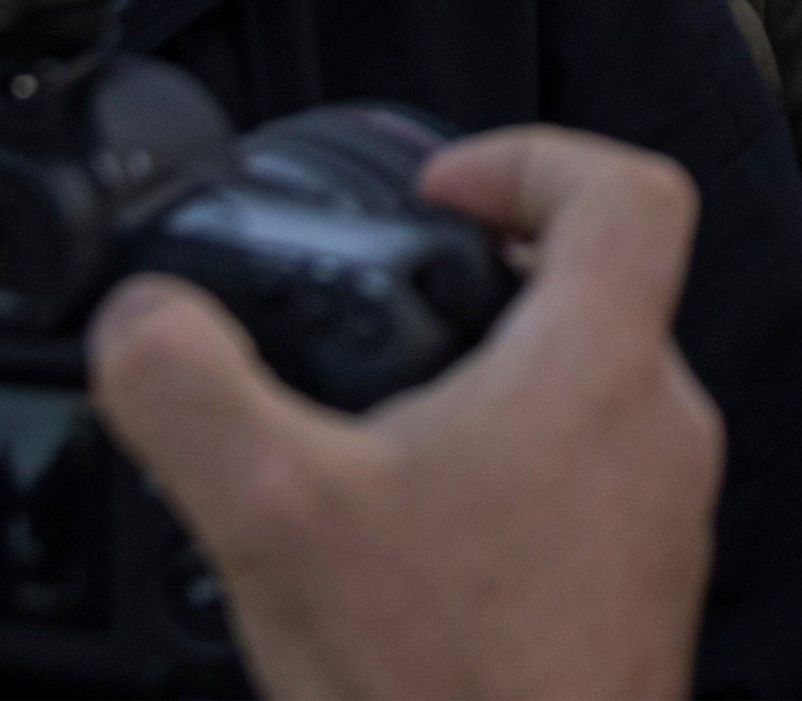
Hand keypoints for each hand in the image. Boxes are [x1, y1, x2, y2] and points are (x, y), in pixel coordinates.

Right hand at [87, 125, 722, 700]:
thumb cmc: (442, 690)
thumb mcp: (273, 516)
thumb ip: (190, 392)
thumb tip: (140, 321)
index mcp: (598, 369)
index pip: (626, 189)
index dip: (531, 155)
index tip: (444, 188)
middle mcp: (658, 428)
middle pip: (602, 287)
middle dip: (489, 279)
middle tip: (395, 304)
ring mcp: (662, 513)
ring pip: (593, 391)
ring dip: (496, 382)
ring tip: (386, 425)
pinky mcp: (642, 587)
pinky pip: (588, 482)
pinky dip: (508, 473)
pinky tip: (415, 536)